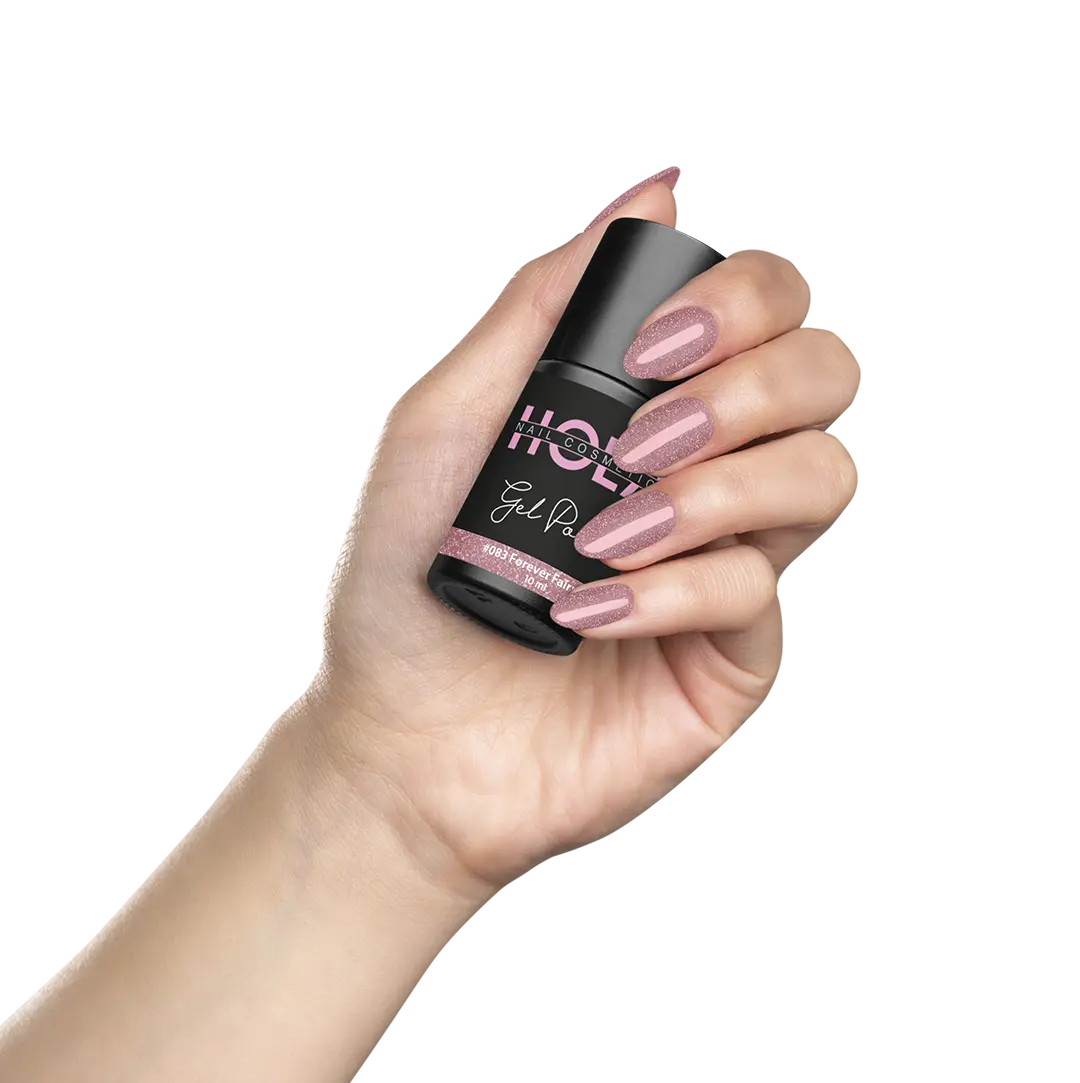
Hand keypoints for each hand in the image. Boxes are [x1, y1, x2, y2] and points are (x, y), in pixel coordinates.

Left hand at [311, 181, 859, 896]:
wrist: (403, 740)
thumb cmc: (408, 582)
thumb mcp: (444, 417)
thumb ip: (539, 301)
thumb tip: (650, 192)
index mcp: (646, 406)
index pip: (764, 309)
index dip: (740, 301)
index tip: (649, 344)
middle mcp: (702, 472)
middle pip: (824, 375)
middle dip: (745, 389)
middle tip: (641, 436)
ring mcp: (726, 563)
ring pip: (820, 477)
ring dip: (714, 492)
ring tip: (608, 532)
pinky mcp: (734, 654)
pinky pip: (753, 592)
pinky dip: (667, 592)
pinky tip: (587, 611)